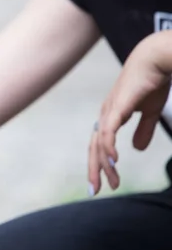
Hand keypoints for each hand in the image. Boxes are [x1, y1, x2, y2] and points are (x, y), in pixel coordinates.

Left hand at [88, 35, 170, 195]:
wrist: (155, 59)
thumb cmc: (152, 81)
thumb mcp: (149, 111)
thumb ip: (143, 130)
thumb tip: (136, 149)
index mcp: (112, 115)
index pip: (100, 144)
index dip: (100, 163)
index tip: (105, 183)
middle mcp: (106, 114)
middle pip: (94, 147)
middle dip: (95, 170)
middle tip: (97, 190)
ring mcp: (109, 110)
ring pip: (100, 143)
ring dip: (104, 164)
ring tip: (111, 181)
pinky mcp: (117, 107)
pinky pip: (107, 132)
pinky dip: (108, 147)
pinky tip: (113, 161)